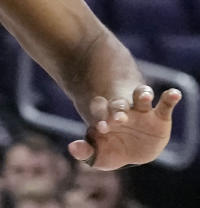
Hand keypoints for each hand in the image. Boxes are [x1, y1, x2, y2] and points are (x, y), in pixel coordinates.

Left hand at [67, 85, 181, 169]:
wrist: (132, 149)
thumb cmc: (111, 148)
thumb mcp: (99, 154)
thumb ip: (86, 152)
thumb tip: (72, 148)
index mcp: (104, 116)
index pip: (99, 111)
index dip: (100, 117)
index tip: (101, 127)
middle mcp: (122, 110)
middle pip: (119, 103)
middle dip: (118, 109)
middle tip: (120, 118)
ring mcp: (141, 111)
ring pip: (140, 96)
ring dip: (141, 94)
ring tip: (144, 96)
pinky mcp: (159, 117)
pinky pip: (165, 104)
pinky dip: (169, 98)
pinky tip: (174, 93)